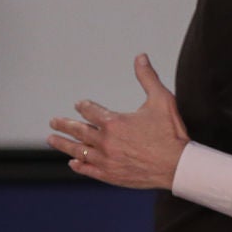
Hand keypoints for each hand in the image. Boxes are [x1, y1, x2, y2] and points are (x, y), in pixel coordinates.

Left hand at [46, 54, 188, 189]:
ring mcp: (107, 160)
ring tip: (53, 139)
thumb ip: (148, 78)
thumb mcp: (161, 100)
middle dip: (65, 124)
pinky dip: (79, 165)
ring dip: (64, 144)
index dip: (84, 106)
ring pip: (79, 151)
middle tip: (54, 121)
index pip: (91, 111)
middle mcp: (106, 142)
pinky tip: (73, 162)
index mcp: (114, 122)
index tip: (79, 105)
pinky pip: (89, 169)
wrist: (178, 165)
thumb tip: (140, 56)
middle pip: (79, 130)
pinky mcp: (111, 175)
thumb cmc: (172, 132)